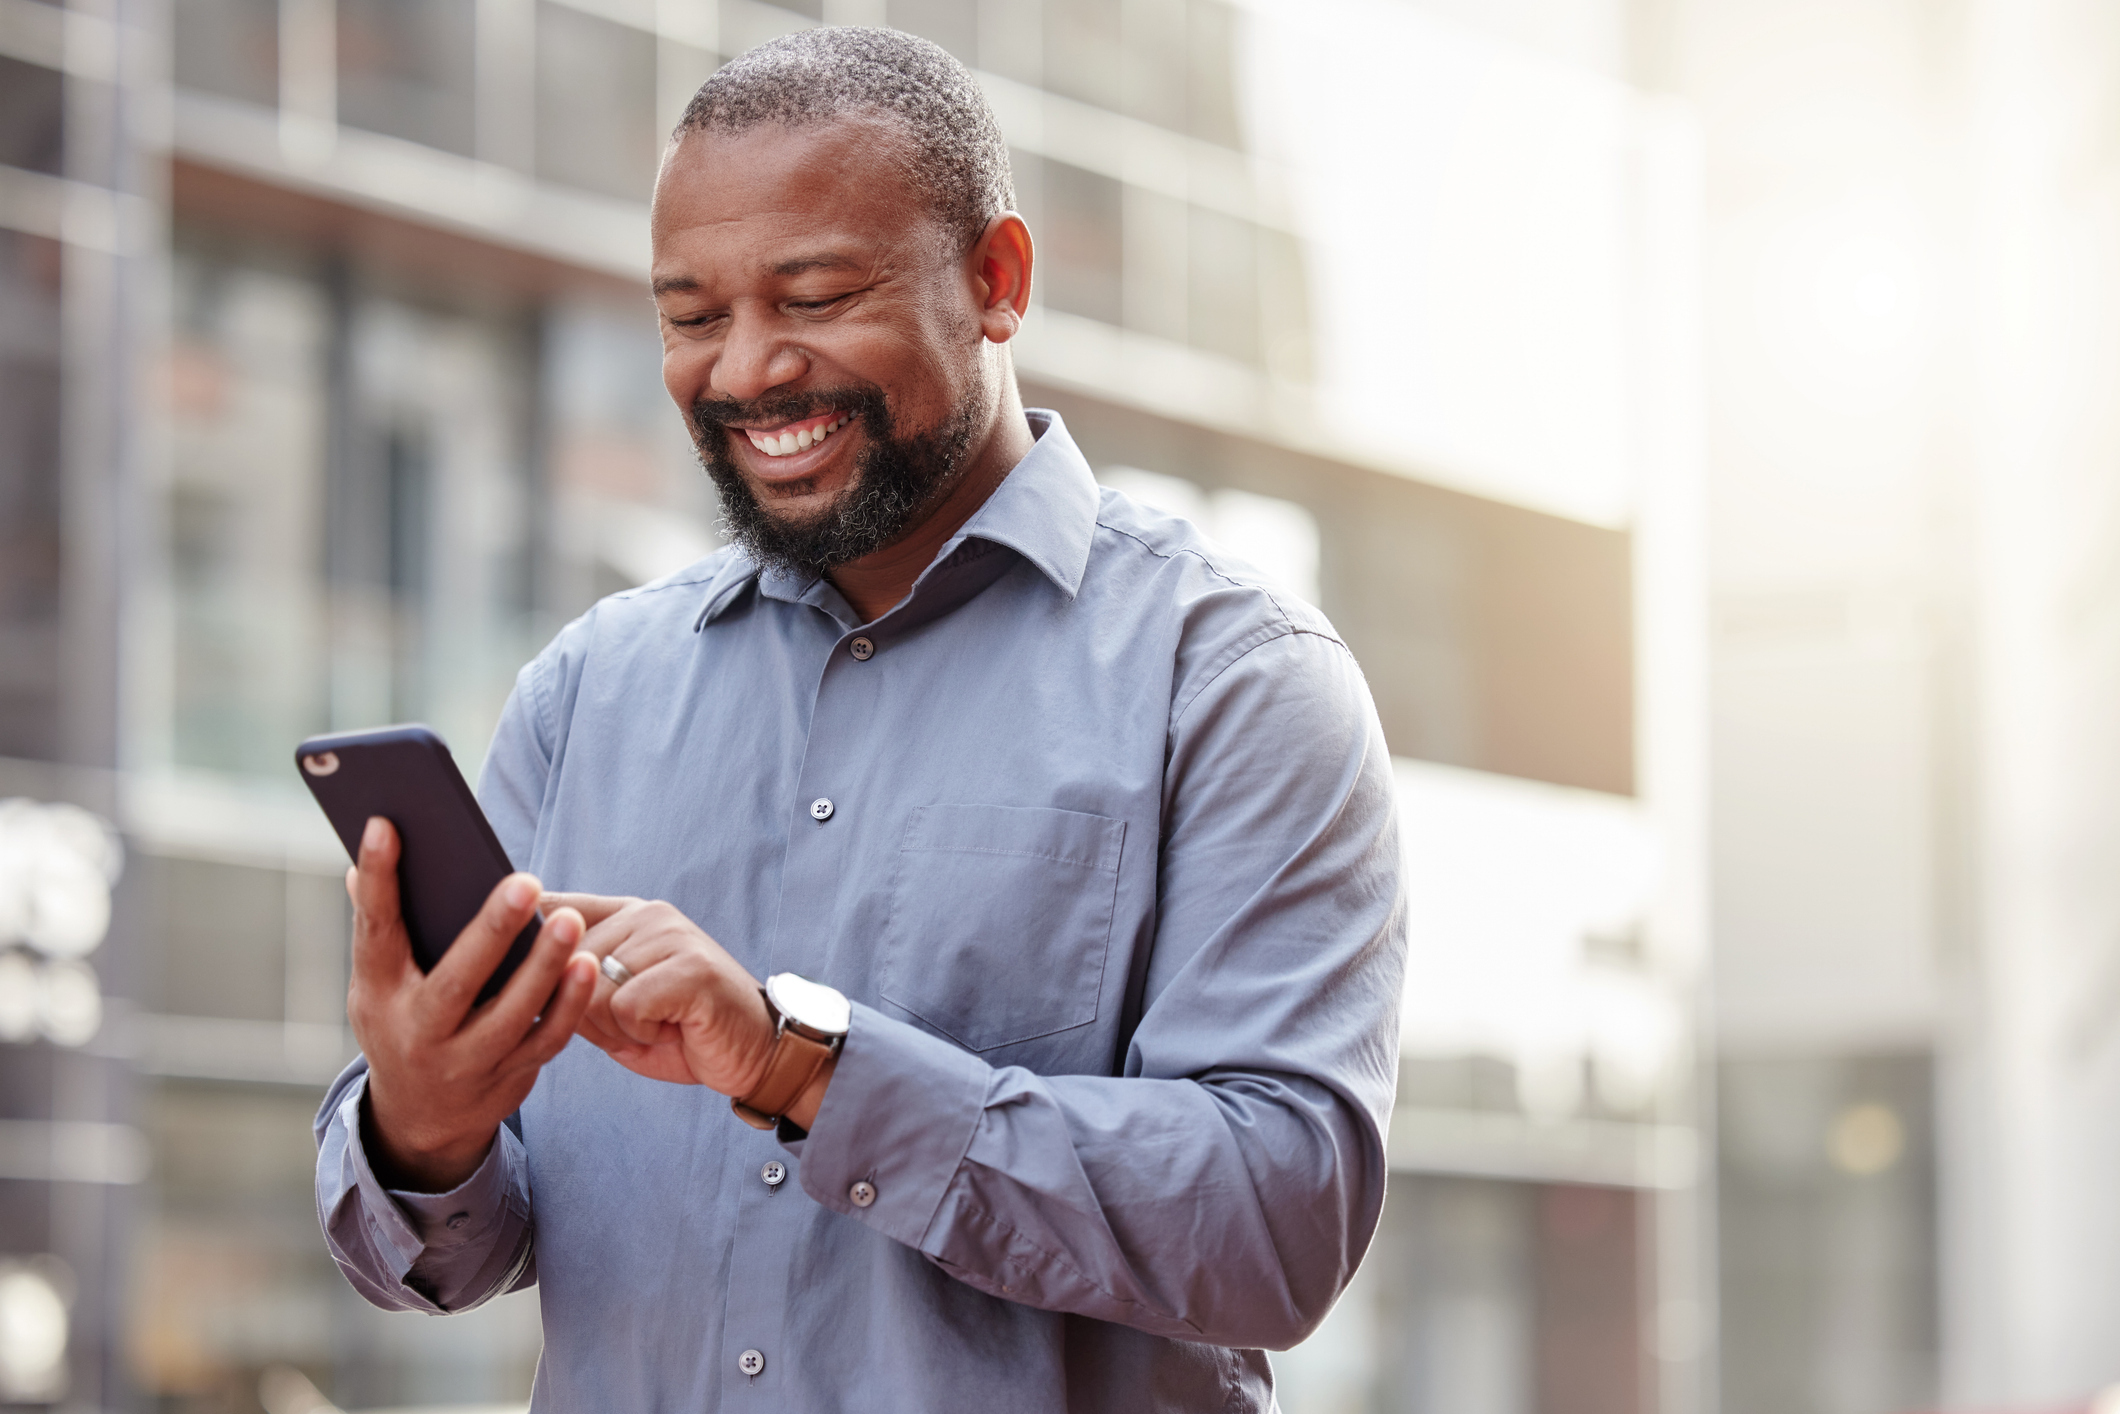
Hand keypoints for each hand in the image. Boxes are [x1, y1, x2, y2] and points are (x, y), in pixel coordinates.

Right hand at [347, 818, 598, 1191]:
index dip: (378, 878)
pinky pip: (545, 1040)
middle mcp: (417, 1031)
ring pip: (509, 1015)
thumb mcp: (378, 982)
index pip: (375, 929)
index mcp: (379, 993)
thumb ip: (384, 924)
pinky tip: (587, 964)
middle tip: (526, 881)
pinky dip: (568, 1005)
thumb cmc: (401, 1021)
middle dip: (491, 932)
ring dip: (543, 969)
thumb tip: (372, 849)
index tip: (387, 825)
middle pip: (455, 982)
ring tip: (569, 922)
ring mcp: (464, 1061)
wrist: (418, 1120)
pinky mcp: (509, 1078)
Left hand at [542, 893, 834, 1128]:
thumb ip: (574, 982)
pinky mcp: (690, 967)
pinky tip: (672, 1028)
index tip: (525, 968)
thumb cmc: (681, 1031)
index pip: (555, 909)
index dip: (531, 944)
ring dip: (617, 1026)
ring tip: (656, 1024)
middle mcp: (648, 914)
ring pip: (593, 989)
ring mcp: (672, 935)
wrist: (753, 1052)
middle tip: (634, 1023)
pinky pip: (626, 1007)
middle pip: (566, 964)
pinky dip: (641, 1033)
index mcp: (627, 914)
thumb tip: (516, 974)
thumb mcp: (615, 1004)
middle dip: (587, 1012)